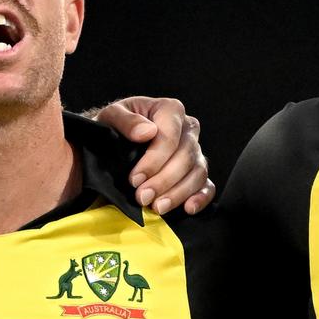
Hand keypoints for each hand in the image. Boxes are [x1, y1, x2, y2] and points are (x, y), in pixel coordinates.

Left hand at [92, 96, 214, 214]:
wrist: (115, 140)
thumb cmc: (115, 126)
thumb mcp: (111, 116)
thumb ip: (126, 121)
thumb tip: (147, 132)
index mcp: (170, 110)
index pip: (170, 136)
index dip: (154, 160)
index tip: (135, 178)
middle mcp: (188, 129)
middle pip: (185, 156)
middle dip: (164, 180)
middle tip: (142, 197)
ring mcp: (195, 151)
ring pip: (197, 173)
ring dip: (178, 193)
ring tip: (157, 207)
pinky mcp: (197, 171)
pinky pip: (207, 185)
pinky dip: (201, 198)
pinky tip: (188, 208)